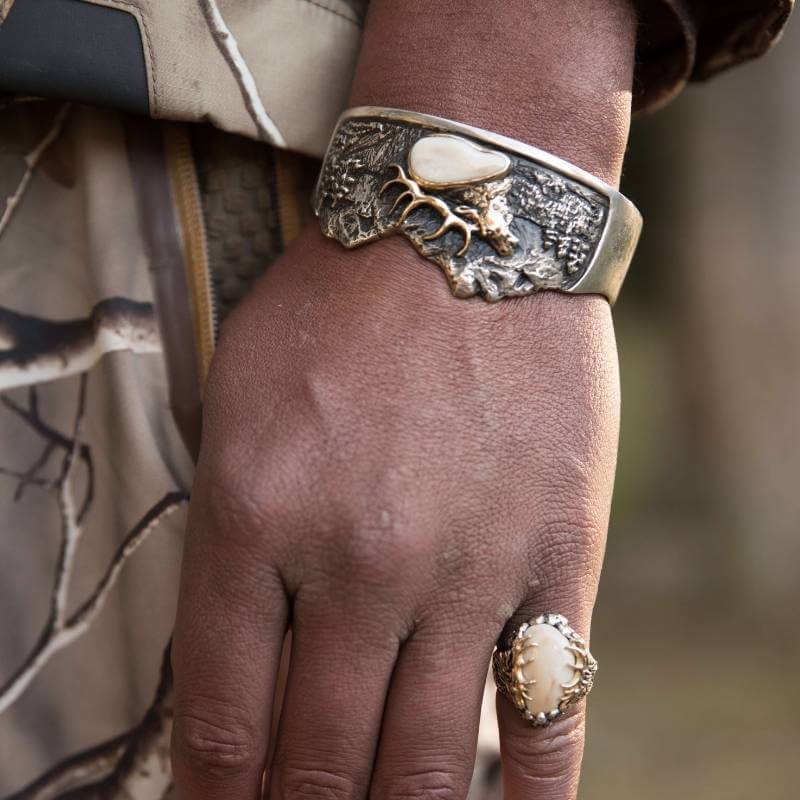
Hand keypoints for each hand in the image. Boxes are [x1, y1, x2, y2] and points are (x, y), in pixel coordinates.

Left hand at [170, 227, 619, 799]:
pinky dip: (531, 796)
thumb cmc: (338, 307)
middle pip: (319, 756)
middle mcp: (359, 561)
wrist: (465, 228)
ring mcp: (467, 566)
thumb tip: (242, 662)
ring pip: (424, 757)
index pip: (223, 712)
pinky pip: (549, 710)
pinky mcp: (556, 556)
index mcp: (257, 517)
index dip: (214, 791)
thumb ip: (229, 537)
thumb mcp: (236, 402)